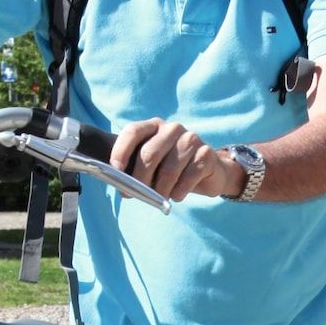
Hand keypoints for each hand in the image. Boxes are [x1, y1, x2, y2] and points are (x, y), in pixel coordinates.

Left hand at [112, 117, 243, 200]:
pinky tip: (177, 195)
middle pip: (149, 154)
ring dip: (161, 191)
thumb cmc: (173, 169)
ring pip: (168, 171)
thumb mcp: (153, 164)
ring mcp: (191, 139)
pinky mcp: (206, 154)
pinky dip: (179, 192)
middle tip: (133, 195)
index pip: (133, 131)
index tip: (116, 172)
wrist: (210, 172)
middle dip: (139, 180)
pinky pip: (188, 178)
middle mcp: (172, 128)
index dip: (121, 151)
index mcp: (154, 126)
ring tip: (160, 198)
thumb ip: (137, 167)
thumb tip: (120, 184)